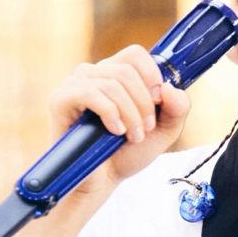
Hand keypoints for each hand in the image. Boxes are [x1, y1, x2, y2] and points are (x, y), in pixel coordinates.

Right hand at [48, 45, 189, 194]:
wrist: (102, 182)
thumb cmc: (127, 154)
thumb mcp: (164, 131)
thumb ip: (177, 108)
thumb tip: (168, 88)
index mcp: (114, 74)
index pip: (134, 54)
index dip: (152, 75)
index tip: (158, 102)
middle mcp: (92, 74)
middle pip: (127, 70)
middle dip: (144, 104)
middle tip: (145, 130)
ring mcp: (74, 84)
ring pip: (112, 83)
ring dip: (130, 114)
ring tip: (132, 136)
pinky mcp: (60, 99)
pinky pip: (90, 93)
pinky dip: (110, 113)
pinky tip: (115, 131)